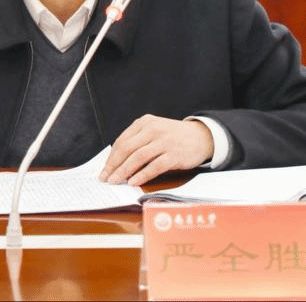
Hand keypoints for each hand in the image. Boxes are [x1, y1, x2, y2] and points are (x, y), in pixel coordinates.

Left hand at [98, 115, 213, 186]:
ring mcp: (164, 141)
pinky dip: (142, 175)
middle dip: (114, 165)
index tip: (104, 170)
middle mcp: (153, 129)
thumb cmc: (173, 137)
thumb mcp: (154, 131)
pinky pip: (154, 166)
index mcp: (145, 122)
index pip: (122, 141)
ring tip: (116, 181)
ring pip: (138, 157)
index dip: (111, 157)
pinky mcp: (174, 154)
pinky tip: (134, 182)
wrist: (201, 136)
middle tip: (106, 178)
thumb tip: (117, 162)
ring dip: (124, 171)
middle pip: (127, 148)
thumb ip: (138, 141)